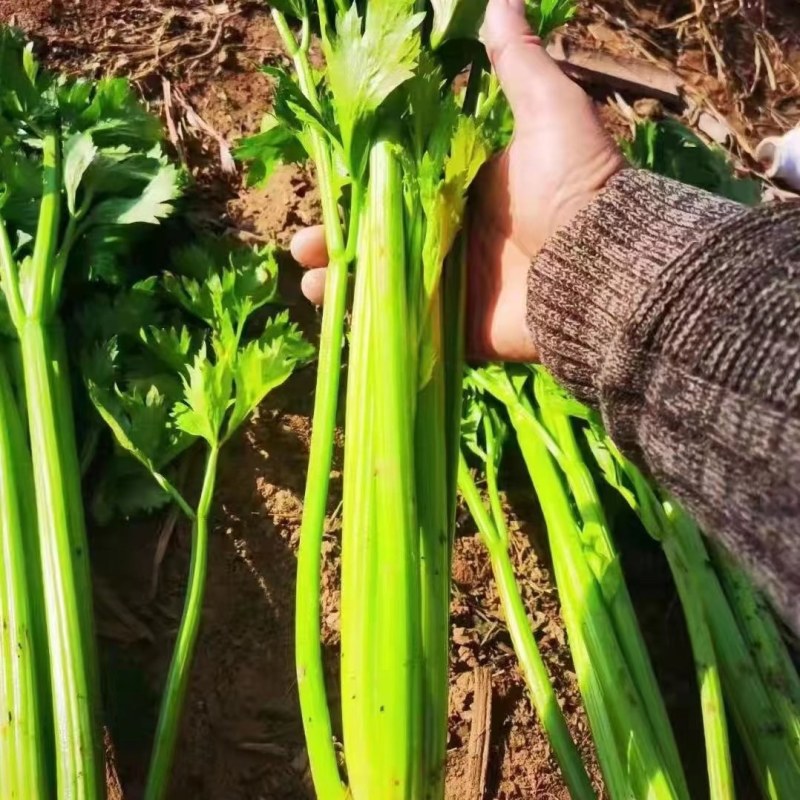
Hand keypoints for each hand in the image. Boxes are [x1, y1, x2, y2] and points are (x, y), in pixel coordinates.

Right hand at [292, 0, 623, 361]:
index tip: (325, 185)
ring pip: (382, 282)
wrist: (602, 268)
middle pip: (378, 236)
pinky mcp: (456, 327)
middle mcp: (451, 235)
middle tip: (303, 244)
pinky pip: (403, 326)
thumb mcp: (548, 111)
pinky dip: (368, 324)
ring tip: (312, 282)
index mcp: (463, 186)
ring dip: (341, 283)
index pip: (394, 183)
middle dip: (336, 240)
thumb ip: (517, 63)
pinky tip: (337, 316)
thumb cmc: (574, 187)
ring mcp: (451, 285)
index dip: (356, 186)